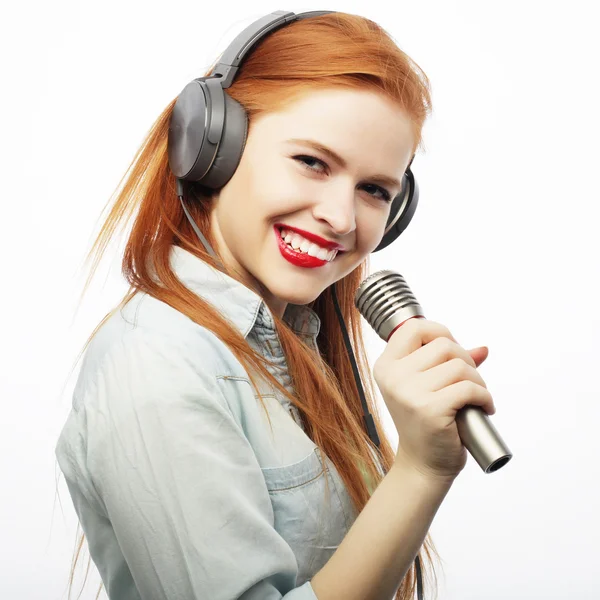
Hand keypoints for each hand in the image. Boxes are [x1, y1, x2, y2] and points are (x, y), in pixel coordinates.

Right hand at [372, 319, 494, 480]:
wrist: (423, 464)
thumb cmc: (426, 424)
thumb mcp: (428, 387)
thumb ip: (451, 364)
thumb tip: (483, 349)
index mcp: (387, 366)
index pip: (414, 327)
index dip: (440, 332)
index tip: (453, 351)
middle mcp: (393, 376)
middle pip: (444, 345)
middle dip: (466, 361)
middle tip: (469, 382)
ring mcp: (409, 393)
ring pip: (460, 366)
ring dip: (478, 381)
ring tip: (475, 398)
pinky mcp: (429, 409)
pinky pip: (469, 388)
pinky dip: (484, 397)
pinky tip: (483, 408)